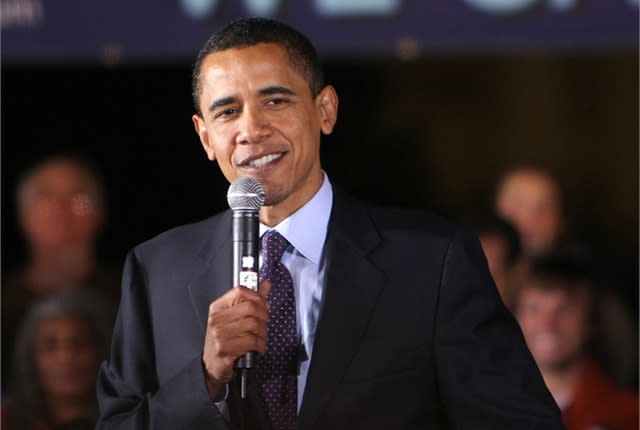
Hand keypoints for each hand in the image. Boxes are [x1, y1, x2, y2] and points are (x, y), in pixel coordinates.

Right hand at [202, 280, 270, 399]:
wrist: (211, 366)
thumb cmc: (224, 340)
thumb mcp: (234, 318)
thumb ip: (251, 300)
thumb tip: (265, 284)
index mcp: (218, 308)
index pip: (240, 291)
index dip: (257, 297)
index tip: (264, 305)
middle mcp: (216, 319)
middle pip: (250, 308)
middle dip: (264, 317)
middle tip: (264, 324)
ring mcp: (219, 334)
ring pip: (253, 325)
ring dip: (263, 333)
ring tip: (260, 338)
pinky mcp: (224, 349)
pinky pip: (251, 342)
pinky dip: (260, 345)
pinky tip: (257, 348)